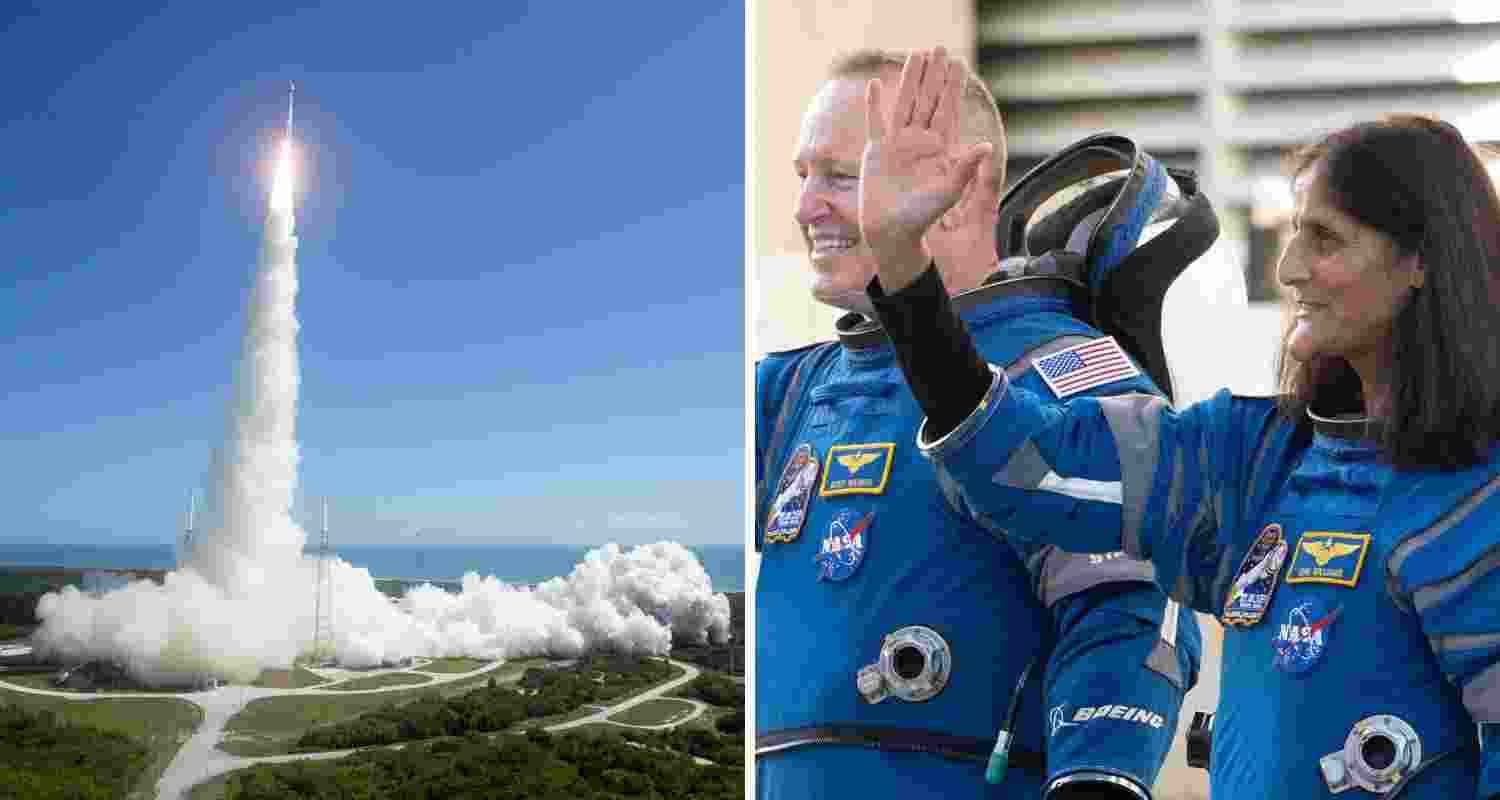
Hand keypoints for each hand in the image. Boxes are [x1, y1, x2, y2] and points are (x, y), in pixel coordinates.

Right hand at [859, 47, 992, 290]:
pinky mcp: (876, 150)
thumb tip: (987, 145)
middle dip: (933, 75)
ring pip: (903, 103)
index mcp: (939, 147)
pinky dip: (873, 105)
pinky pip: (875, 122)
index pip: (948, 109)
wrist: (892, 230)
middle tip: (938, 48)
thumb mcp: (949, 190)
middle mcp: (919, 140)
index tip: (958, 64)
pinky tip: (873, 85)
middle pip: (927, 99)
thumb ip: (966, 167)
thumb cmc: (923, 215)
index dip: (953, 87)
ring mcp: (897, 143)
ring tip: (914, 54)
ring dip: (908, 79)